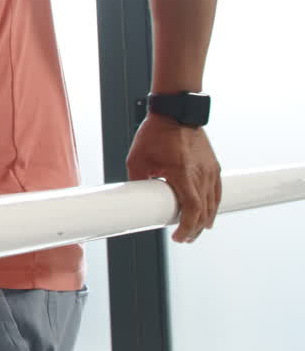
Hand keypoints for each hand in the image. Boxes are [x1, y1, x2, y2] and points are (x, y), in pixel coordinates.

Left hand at [126, 113, 221, 242]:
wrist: (175, 112)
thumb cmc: (155, 133)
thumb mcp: (137, 159)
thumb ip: (137, 181)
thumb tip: (134, 198)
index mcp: (182, 174)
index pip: (192, 210)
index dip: (187, 228)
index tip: (178, 238)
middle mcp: (200, 174)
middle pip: (204, 211)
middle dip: (195, 229)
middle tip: (184, 238)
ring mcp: (210, 170)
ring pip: (213, 203)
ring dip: (205, 220)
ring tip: (195, 230)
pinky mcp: (214, 166)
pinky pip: (217, 191)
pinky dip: (213, 205)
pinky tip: (208, 213)